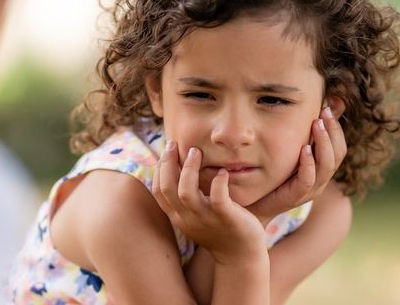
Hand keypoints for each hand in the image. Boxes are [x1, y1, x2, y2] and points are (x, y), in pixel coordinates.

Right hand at [152, 141, 265, 264]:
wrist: (241, 256)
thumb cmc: (219, 229)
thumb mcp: (195, 215)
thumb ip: (185, 198)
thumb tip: (178, 170)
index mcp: (178, 217)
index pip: (158, 191)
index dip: (159, 168)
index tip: (168, 150)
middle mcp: (187, 218)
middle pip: (167, 188)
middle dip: (168, 163)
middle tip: (175, 144)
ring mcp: (206, 219)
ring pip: (187, 193)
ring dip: (189, 169)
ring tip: (196, 152)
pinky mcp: (226, 218)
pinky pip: (218, 199)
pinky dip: (218, 183)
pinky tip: (222, 172)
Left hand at [247, 107, 346, 224]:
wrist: (256, 204)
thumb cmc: (273, 176)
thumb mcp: (290, 153)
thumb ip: (303, 136)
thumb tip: (308, 112)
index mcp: (321, 168)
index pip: (339, 147)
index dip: (336, 127)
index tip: (329, 107)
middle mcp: (320, 179)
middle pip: (337, 154)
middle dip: (333, 131)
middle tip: (324, 111)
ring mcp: (310, 189)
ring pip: (327, 166)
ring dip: (323, 143)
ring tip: (317, 124)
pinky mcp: (296, 196)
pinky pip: (308, 180)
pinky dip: (308, 164)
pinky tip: (304, 149)